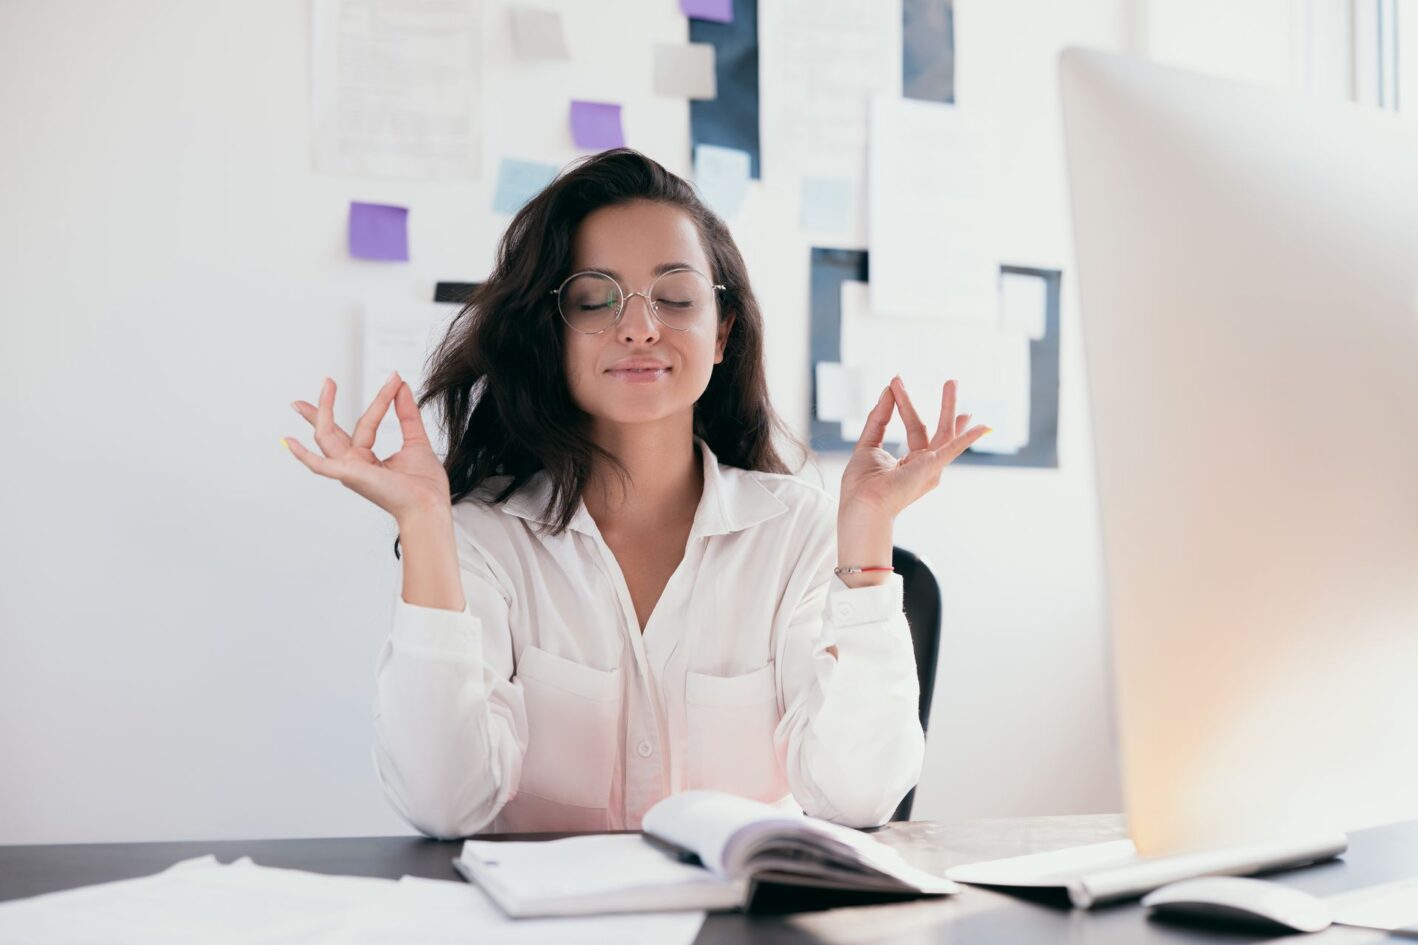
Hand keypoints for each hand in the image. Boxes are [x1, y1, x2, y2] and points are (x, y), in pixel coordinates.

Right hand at [283, 373, 450, 522]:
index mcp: (367, 460)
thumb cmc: (424, 486)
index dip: (380, 400)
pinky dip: (303, 454)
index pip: (366, 424)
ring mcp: (349, 470)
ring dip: (324, 410)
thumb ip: (407, 414)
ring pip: (327, 436)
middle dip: (323, 408)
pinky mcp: (349, 475)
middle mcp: (354, 465)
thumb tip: (401, 386)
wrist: (429, 506)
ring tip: (328, 386)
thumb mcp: (416, 441)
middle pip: (332, 431)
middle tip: (327, 382)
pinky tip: (289, 441)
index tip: (394, 380)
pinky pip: (319, 465)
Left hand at [839, 376, 990, 523]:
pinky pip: (953, 448)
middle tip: (951, 382)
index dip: (906, 406)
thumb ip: (879, 418)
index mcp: (910, 464)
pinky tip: (985, 427)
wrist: (862, 504)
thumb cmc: (860, 485)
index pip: (915, 429)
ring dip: (948, 406)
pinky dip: (968, 438)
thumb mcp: (868, 443)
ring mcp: (930, 468)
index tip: (896, 386)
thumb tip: (887, 391)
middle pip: (934, 429)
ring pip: (944, 432)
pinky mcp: (932, 467)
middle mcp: (924, 467)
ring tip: (951, 382)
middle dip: (944, 406)